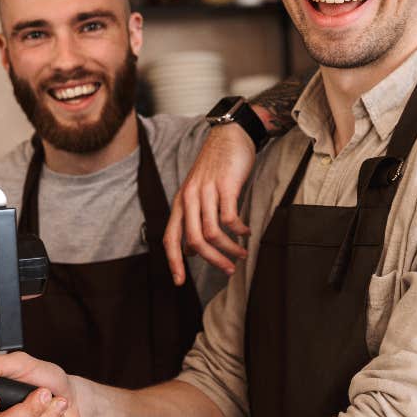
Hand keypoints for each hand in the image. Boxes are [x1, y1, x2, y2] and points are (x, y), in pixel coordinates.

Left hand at [164, 123, 255, 284]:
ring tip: (242, 253)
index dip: (173, 263)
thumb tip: (190, 249)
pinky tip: (246, 232)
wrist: (230, 134)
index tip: (179, 282)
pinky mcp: (225, 186)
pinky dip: (238, 230)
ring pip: (211, 232)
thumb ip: (192, 218)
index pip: (170, 238)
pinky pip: (229, 218)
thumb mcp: (198, 192)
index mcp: (180, 202)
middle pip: (194, 240)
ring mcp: (206, 191)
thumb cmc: (216, 166)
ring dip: (228, 249)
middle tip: (228, 269)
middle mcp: (189, 198)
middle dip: (212, 261)